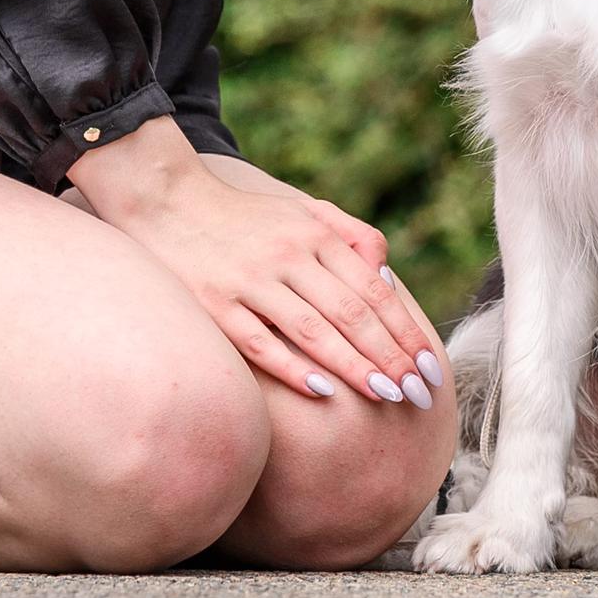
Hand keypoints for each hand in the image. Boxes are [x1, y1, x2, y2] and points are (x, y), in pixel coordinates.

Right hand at [68, 120, 444, 408]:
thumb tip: (386, 277)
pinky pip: (260, 343)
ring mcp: (249, 282)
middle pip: (350, 313)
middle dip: (390, 356)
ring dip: (353, 366)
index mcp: (315, 235)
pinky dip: (293, 367)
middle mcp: (287, 256)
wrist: (167, 201)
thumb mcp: (303, 209)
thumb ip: (351, 235)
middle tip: (418, 394)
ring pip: (312, 330)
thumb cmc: (245, 216)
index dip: (405, 331)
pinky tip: (323, 391)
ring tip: (386, 395)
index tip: (430, 366)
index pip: (372, 291)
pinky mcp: (214, 305)